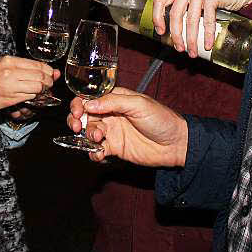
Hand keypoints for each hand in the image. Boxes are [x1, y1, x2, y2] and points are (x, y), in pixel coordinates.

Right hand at [0, 56, 57, 133]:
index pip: (39, 65)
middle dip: (49, 82)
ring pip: (38, 88)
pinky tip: (30, 97)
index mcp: (9, 61)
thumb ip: (23, 67)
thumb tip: (46, 70)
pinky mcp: (9, 99)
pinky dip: (34, 98)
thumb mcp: (1, 66)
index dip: (49, 72)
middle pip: (41, 76)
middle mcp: (10, 71)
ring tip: (40, 92)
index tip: (50, 76)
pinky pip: (29, 97)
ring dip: (43, 91)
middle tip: (48, 86)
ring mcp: (10, 86)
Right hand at [66, 87, 187, 165]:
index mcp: (115, 99)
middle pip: (84, 115)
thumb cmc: (161, 119)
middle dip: (76, 120)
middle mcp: (110, 114)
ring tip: (96, 138)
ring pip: (87, 132)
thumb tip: (89, 104)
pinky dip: (93, 152)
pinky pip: (96, 150)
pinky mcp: (114, 148)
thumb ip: (113, 102)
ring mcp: (111, 131)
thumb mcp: (139, 104)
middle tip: (77, 126)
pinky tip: (99, 153)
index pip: (90, 97)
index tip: (77, 110)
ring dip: (86, 135)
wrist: (176, 144)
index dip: (79, 103)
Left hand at [153, 0, 251, 57]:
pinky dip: (207, 35)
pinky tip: (207, 44)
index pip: (160, 1)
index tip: (161, 33)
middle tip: (180, 48)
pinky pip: (206, 20)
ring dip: (191, 39)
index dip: (157, 19)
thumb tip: (172, 30)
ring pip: (190, 19)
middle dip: (176, 35)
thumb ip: (185, 5)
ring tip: (193, 51)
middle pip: (175, 13)